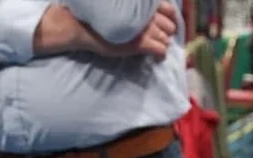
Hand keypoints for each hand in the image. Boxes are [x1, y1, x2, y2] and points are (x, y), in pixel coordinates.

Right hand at [34, 3, 175, 59]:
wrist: (82, 25)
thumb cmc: (98, 16)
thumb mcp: (121, 7)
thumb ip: (136, 8)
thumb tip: (150, 14)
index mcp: (142, 3)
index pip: (169, 9)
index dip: (169, 18)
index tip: (162, 24)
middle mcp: (147, 14)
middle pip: (170, 26)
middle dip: (167, 32)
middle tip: (158, 37)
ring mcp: (145, 29)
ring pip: (166, 39)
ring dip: (162, 44)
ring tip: (155, 46)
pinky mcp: (141, 44)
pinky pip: (160, 50)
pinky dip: (160, 55)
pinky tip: (156, 57)